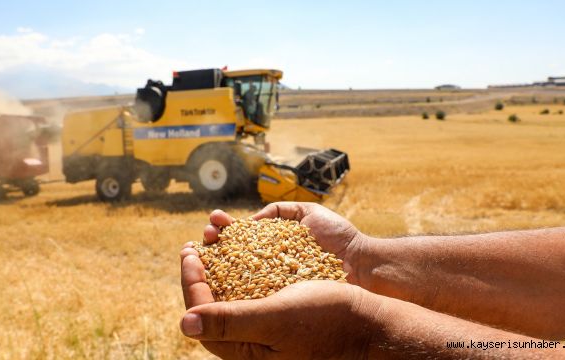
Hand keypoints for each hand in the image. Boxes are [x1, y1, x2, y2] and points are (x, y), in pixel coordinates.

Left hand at [179, 244, 382, 359]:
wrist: (368, 321)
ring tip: (212, 245)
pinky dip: (239, 272)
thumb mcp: (275, 319)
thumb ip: (230, 321)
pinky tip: (240, 254)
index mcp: (245, 351)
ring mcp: (266, 329)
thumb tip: (184, 323)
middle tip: (192, 247)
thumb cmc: (327, 320)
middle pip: (211, 307)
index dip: (191, 283)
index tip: (189, 253)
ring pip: (229, 297)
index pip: (202, 316)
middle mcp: (251, 342)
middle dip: (199, 275)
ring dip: (217, 270)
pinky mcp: (280, 315)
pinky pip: (250, 293)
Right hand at [202, 202, 367, 283]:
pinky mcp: (276, 304)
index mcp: (271, 245)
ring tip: (203, 248)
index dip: (223, 229)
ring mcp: (270, 287)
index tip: (215, 220)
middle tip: (207, 235)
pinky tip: (215, 276)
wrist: (361, 263)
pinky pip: (247, 298)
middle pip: (228, 256)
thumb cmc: (338, 238)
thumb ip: (279, 210)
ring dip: (212, 262)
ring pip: (231, 277)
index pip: (238, 237)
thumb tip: (252, 221)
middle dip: (212, 243)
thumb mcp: (307, 213)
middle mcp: (266, 266)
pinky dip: (228, 287)